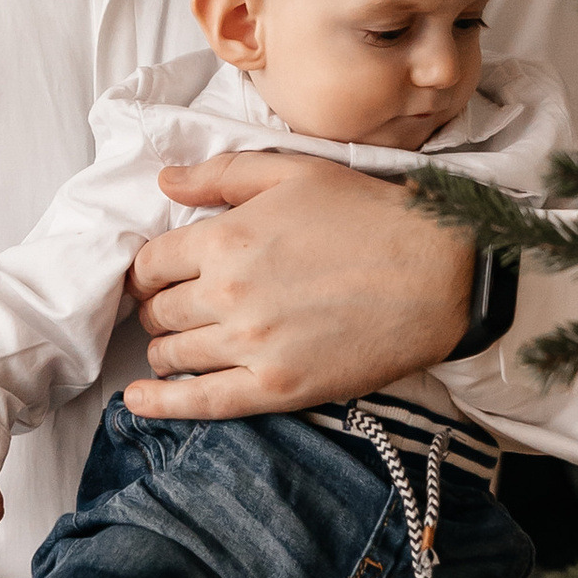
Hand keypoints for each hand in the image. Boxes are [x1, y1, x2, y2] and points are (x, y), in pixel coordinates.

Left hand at [122, 153, 472, 420]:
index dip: (147, 271)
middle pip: (157, 311)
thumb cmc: (372, 217)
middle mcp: (228, 292)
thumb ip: (222, 175)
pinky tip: (138, 402)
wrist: (439, 275)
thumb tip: (165, 181)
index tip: (156, 277)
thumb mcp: (295, 173)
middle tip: (173, 309)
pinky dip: (160, 403)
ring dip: (165, 349)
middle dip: (157, 309)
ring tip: (176, 345)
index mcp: (226, 237)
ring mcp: (250, 344)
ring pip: (172, 354)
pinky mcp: (276, 388)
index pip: (150, 263)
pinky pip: (200, 402)